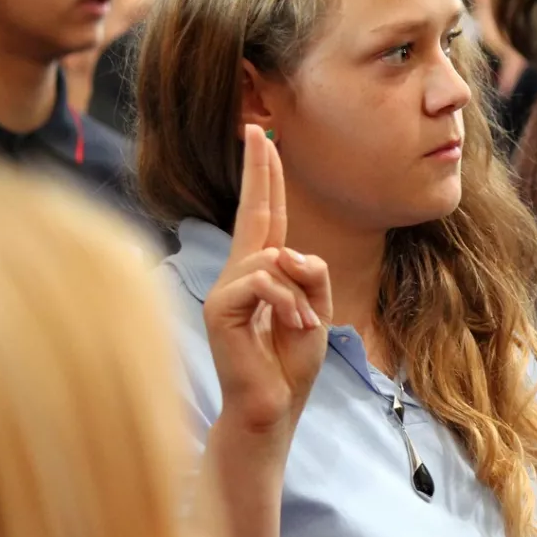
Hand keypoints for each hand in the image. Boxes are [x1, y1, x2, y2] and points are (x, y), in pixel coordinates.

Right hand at [202, 125, 330, 435]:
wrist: (272, 408)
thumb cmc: (291, 362)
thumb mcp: (317, 310)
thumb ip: (311, 275)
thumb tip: (287, 252)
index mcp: (265, 271)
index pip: (266, 214)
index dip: (265, 176)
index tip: (261, 136)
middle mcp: (241, 272)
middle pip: (253, 211)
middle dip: (259, 169)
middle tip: (257, 128)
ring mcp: (226, 289)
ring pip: (272, 258)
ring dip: (299, 291)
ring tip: (302, 322)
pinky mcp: (219, 308)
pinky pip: (261, 283)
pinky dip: (286, 302)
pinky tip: (293, 324)